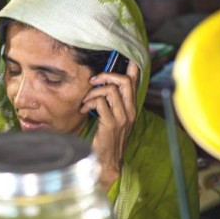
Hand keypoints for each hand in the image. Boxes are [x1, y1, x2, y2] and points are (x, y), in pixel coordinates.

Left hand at [81, 59, 138, 190]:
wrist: (107, 161)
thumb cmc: (107, 139)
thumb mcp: (113, 119)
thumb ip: (112, 103)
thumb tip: (103, 87)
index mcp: (131, 108)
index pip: (135, 81)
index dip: (131, 66)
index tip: (123, 56)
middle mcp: (130, 111)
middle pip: (125, 81)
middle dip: (106, 76)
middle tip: (93, 81)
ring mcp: (122, 117)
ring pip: (110, 90)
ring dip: (93, 92)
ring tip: (86, 101)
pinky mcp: (111, 123)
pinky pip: (100, 103)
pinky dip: (89, 103)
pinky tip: (84, 110)